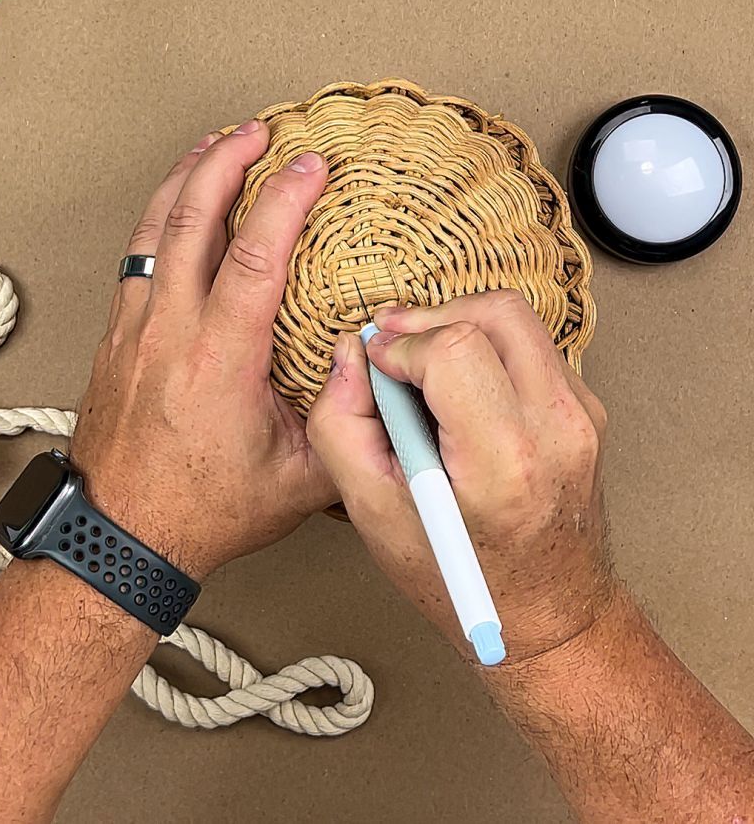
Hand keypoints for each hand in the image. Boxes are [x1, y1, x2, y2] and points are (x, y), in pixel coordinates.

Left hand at [71, 123, 336, 579]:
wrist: (120, 532)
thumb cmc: (203, 509)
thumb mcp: (300, 481)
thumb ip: (349, 425)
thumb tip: (382, 378)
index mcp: (219, 361)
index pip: (255, 259)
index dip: (284, 201)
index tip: (310, 165)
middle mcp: (170, 332)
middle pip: (192, 221)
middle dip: (227, 163)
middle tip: (258, 130)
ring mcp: (136, 329)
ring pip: (155, 230)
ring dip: (187, 179)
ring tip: (215, 146)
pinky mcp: (118, 336)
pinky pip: (138, 256)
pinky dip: (162, 218)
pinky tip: (177, 207)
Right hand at [307, 291, 615, 662]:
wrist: (552, 616)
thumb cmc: (462, 577)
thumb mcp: (374, 515)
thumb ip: (342, 425)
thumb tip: (349, 354)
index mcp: (504, 462)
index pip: (455, 349)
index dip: (403, 345)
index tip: (377, 364)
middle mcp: (556, 428)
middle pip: (495, 312)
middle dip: (432, 318)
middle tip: (395, 347)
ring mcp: (582, 415)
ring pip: (516, 320)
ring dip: (460, 327)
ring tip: (424, 366)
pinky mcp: (588, 410)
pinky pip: (532, 347)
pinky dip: (488, 349)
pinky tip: (461, 390)